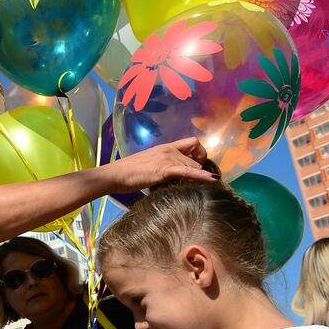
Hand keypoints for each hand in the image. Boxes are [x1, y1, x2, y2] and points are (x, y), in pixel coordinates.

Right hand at [101, 138, 216, 192]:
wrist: (115, 175)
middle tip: (197, 180)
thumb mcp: (148, 166)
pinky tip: (213, 180)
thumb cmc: (127, 173)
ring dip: (199, 175)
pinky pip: (190, 172)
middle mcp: (169, 150)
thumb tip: (169, 176)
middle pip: (196, 157)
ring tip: (200, 185)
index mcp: (165, 147)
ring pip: (194, 166)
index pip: (192, 143)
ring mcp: (168, 158)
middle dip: (200, 168)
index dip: (199, 153)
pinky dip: (203, 176)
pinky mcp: (165, 169)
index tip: (197, 164)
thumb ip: (161, 166)